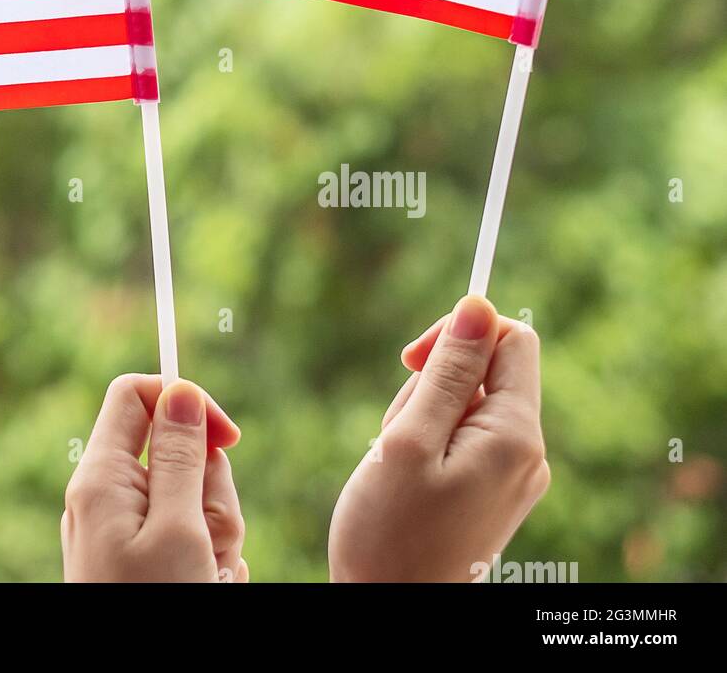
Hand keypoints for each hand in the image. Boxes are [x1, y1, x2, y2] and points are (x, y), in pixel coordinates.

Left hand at [62, 374, 246, 581]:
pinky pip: (187, 539)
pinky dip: (205, 561)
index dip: (185, 402)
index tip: (229, 437)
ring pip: (191, 499)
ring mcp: (120, 531)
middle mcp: (105, 498)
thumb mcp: (178, 530)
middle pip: (176, 454)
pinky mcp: (136, 560)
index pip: (134, 394)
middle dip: (211, 493)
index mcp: (102, 478)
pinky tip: (204, 584)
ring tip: (206, 577)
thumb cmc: (154, 605)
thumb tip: (181, 390)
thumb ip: (180, 458)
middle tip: (208, 546)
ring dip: (214, 536)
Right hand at [328, 295, 549, 582]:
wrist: (391, 611)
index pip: (511, 338)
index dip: (461, 331)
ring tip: (398, 461)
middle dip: (431, 382)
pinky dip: (427, 441)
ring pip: (466, 403)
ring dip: (423, 414)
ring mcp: (512, 475)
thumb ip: (447, 370)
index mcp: (515, 436)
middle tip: (399, 432)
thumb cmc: (389, 531)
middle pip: (485, 370)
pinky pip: (462, 436)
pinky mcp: (492, 491)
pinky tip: (407, 477)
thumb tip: (478, 303)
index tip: (411, 358)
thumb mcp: (408, 439)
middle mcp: (527, 453)